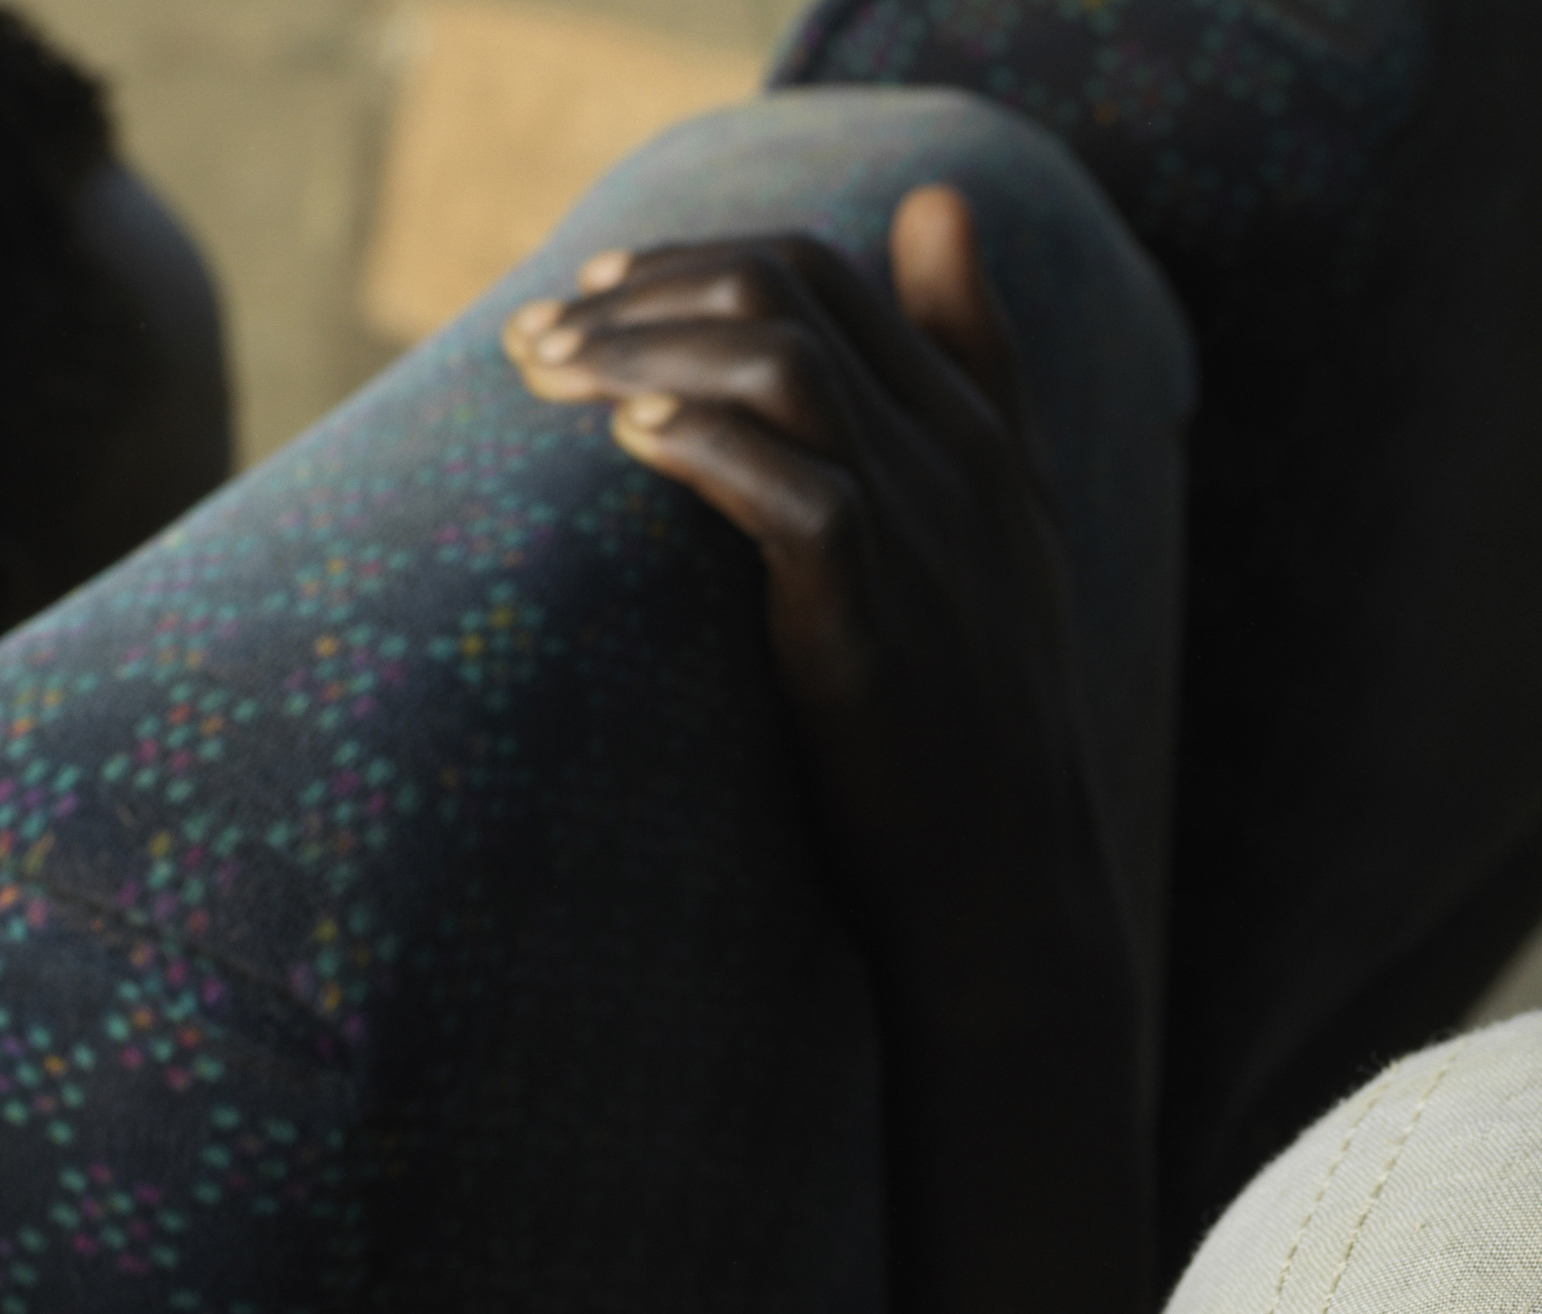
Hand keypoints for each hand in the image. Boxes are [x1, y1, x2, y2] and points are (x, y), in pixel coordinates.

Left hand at [503, 191, 1129, 1032]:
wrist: (1003, 885)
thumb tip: (937, 199)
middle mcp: (952, 461)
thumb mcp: (1005, 518)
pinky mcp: (872, 618)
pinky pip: (783, 487)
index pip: (820, 271)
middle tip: (535, 335)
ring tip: (543, 376)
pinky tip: (622, 444)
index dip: (687, 261)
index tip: (591, 294)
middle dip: (638, 291)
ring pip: (775, 363)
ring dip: (639, 350)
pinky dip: (693, 445)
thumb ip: (974, 361)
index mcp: (974, 432)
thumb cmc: (976, 718)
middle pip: (782, 291)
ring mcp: (919, 535)